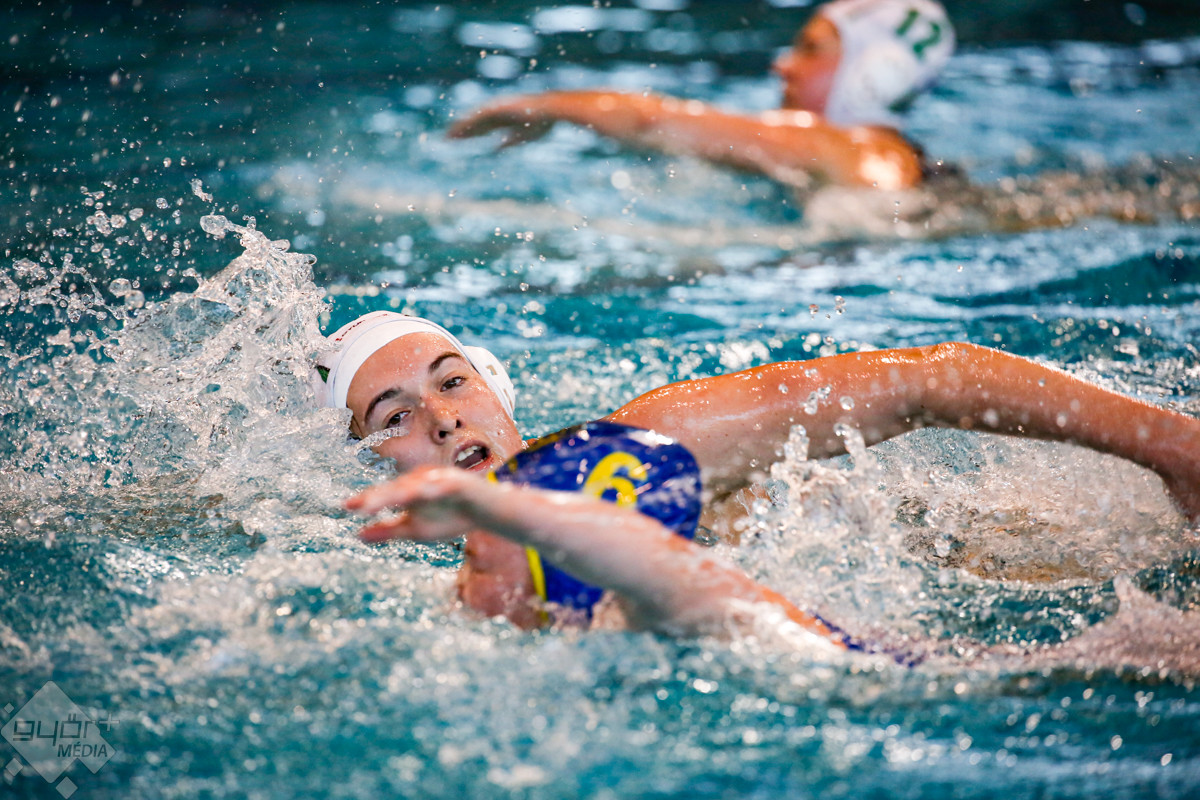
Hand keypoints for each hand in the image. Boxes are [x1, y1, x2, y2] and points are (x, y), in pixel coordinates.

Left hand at [345, 466, 497, 542]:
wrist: (485, 512)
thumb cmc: (448, 517)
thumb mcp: (415, 530)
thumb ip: (388, 531)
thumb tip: (357, 536)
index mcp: (406, 492)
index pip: (383, 495)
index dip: (367, 500)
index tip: (346, 506)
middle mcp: (419, 481)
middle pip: (396, 489)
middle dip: (380, 497)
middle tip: (362, 506)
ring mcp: (438, 480)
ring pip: (417, 485)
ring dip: (403, 491)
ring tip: (390, 499)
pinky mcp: (458, 482)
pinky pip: (445, 484)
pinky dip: (435, 488)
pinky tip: (426, 492)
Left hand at [447, 98, 554, 148]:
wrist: (549, 111)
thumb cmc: (541, 123)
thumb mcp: (522, 137)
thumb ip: (507, 142)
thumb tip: (495, 149)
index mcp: (504, 119)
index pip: (483, 128)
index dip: (471, 134)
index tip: (459, 141)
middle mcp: (497, 112)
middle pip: (475, 123)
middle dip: (462, 132)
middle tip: (447, 140)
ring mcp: (497, 108)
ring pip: (473, 119)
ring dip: (461, 127)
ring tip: (448, 136)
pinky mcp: (497, 106)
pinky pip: (479, 116)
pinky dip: (469, 122)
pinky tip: (459, 128)